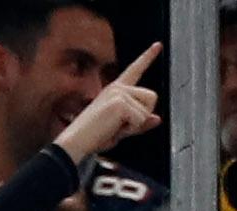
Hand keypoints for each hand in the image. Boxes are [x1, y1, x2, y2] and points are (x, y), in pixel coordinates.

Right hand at [52, 40, 161, 161]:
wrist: (78, 141)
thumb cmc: (95, 136)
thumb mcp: (122, 129)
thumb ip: (140, 123)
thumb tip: (158, 119)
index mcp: (117, 89)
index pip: (136, 69)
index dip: (148, 56)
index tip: (158, 44)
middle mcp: (118, 87)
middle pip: (152, 97)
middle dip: (143, 115)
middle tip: (122, 125)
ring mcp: (119, 93)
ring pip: (148, 109)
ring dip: (137, 123)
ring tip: (116, 126)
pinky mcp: (120, 103)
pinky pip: (140, 119)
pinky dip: (132, 129)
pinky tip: (114, 128)